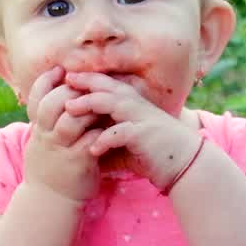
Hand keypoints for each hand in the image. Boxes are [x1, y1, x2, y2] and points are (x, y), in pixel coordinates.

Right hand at [20, 66, 105, 203]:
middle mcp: (46, 137)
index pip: (36, 98)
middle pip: (52, 104)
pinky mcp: (78, 162)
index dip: (46, 81)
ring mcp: (61, 150)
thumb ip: (47, 121)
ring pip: (71, 120)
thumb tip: (56, 96)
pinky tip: (110, 125)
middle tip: (86, 84)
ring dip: (88, 108)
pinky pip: (90, 140)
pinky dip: (100, 130)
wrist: (50, 202)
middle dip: (71, 89)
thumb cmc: (51, 168)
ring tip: (101, 102)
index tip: (60, 70)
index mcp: (38, 129)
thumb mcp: (41, 142)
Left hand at [62, 72, 200, 189]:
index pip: (106, 86)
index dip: (86, 80)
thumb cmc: (153, 154)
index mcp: (131, 104)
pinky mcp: (143, 135)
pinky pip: (120, 133)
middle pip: (106, 87)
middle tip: (63, 82)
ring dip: (89, 104)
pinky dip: (105, 140)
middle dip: (84, 83)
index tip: (65, 81)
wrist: (183, 164)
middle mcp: (135, 106)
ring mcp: (140, 118)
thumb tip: (83, 151)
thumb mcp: (124, 147)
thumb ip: (106, 144)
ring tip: (69, 110)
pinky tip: (92, 149)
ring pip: (111, 103)